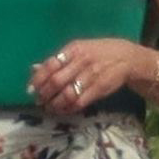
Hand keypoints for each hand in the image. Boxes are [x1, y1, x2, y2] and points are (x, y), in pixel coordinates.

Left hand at [29, 38, 143, 114]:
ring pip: (67, 95)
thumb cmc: (98, 52)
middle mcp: (82, 61)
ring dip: (54, 104)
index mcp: (74, 49)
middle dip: (44, 94)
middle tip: (39, 100)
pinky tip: (62, 110)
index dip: (38, 79)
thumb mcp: (79, 49)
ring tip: (49, 107)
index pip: (50, 64)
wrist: (127, 58)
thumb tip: (34, 69)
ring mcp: (91, 76)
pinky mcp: (99, 89)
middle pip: (56, 81)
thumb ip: (58, 60)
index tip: (31, 89)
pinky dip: (68, 109)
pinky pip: (79, 102)